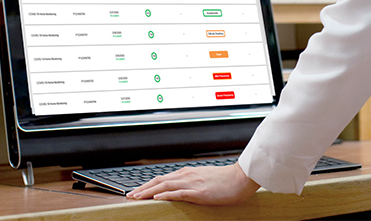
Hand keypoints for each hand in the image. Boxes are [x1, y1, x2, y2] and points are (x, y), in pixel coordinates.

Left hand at [126, 162, 259, 204]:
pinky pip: (179, 193)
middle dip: (143, 188)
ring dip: (149, 191)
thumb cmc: (226, 181)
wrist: (241, 178)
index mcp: (188, 173)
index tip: (137, 190)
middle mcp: (187, 176)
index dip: (148, 184)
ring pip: (165, 186)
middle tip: (130, 194)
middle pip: (159, 180)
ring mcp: (192, 183)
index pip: (163, 178)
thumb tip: (182, 190)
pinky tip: (156, 197)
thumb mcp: (205, 180)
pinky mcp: (199, 192)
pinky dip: (166, 194)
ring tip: (137, 196)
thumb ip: (192, 183)